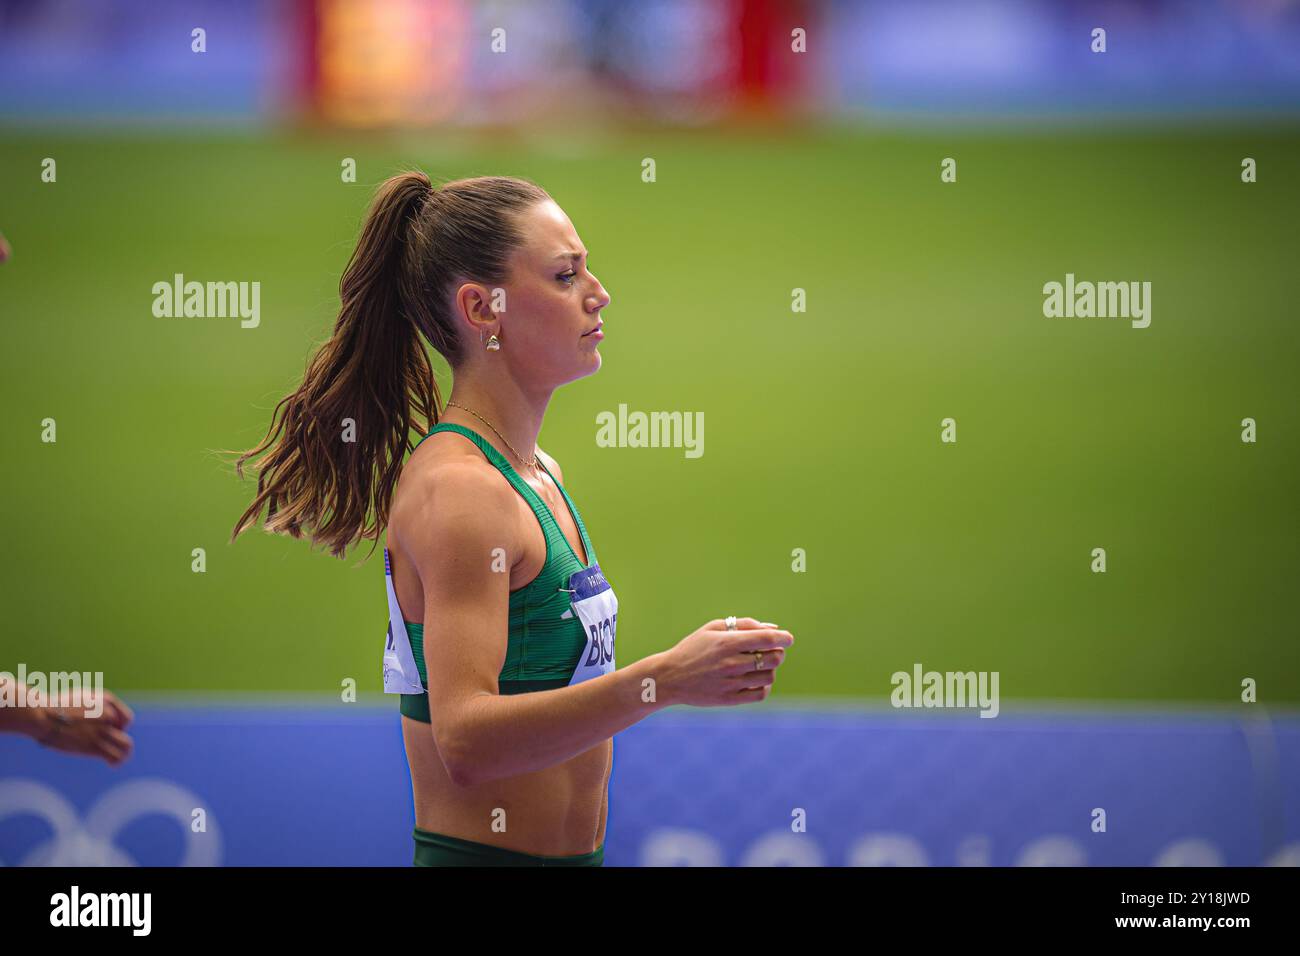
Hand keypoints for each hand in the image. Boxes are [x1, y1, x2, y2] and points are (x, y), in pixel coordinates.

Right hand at [35, 689, 134, 766]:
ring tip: (118, 758)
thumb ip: (96, 705)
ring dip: (124, 753)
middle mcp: (109, 715)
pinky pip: (114, 756)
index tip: (110, 730)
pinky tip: (111, 764)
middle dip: (120, 737)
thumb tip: (104, 716)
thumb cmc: (57, 706)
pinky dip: (116, 761)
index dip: (120, 726)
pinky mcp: (94, 746)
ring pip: (126, 745)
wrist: (44, 716)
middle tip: (109, 744)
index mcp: (107, 701)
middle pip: (126, 731)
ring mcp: (102, 730)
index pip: (126, 718)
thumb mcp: (81, 697)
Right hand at [654, 617, 793, 706]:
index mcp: (727, 643)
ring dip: (770, 669)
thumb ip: (744, 625)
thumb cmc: (693, 649)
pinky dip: (764, 686)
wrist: (669, 678)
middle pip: (774, 658)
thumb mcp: (712, 628)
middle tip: (770, 650)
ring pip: (769, 676)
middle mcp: (731, 663)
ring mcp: (731, 683)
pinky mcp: (730, 699)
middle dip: (778, 652)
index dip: (784, 637)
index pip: (768, 639)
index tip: (787, 638)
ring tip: (759, 664)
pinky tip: (755, 679)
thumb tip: (772, 627)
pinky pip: (760, 694)